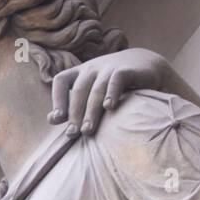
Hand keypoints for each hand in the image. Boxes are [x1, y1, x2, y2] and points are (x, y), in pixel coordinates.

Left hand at [48, 48, 166, 134]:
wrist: (147, 66)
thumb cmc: (113, 86)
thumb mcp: (91, 92)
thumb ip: (72, 105)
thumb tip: (52, 119)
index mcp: (79, 73)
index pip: (61, 81)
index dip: (57, 99)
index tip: (57, 119)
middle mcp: (91, 68)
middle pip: (79, 91)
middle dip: (75, 113)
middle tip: (72, 133)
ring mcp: (109, 67)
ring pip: (96, 90)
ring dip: (91, 111)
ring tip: (88, 130)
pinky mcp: (126, 70)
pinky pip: (116, 80)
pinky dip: (111, 93)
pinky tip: (109, 107)